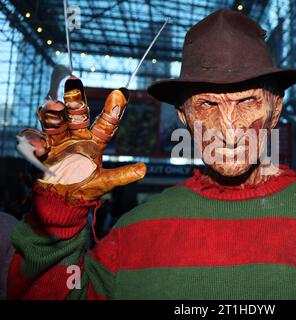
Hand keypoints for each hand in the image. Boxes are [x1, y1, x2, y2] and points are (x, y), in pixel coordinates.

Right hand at [19, 76, 145, 203]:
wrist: (62, 201)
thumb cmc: (85, 189)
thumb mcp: (105, 183)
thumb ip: (122, 176)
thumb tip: (144, 170)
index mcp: (94, 140)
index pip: (106, 122)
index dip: (113, 108)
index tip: (121, 92)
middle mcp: (76, 135)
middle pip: (76, 113)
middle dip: (75, 98)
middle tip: (74, 81)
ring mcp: (58, 140)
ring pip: (54, 120)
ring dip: (53, 112)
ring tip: (55, 107)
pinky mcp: (41, 149)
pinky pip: (34, 139)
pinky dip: (35, 140)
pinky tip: (41, 146)